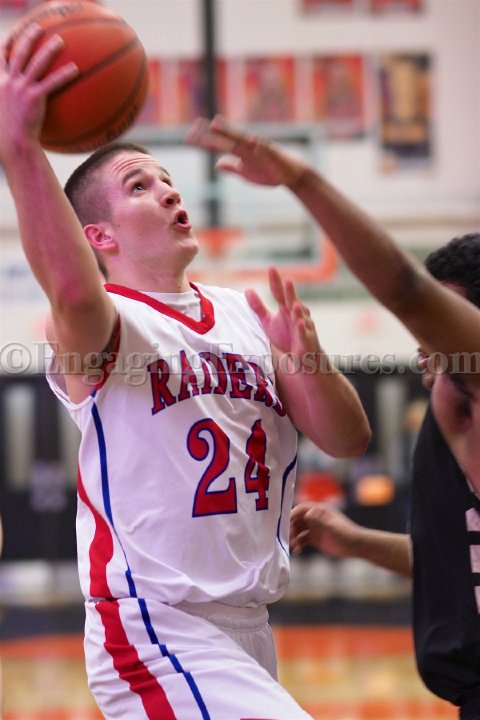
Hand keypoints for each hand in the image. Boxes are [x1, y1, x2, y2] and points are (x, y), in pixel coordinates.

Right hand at [0, 23, 77, 156]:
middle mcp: (9, 81)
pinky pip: (52, 82)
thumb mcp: (5, 114)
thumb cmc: (10, 135)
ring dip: (49, 49)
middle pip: (19, 52)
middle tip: (38, 28)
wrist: (13, 142)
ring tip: (61, 41)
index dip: (7, 45)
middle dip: (28, 37)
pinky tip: (76, 69)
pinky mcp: (34, 97)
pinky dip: (64, 74)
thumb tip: (22, 108)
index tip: (13, 37)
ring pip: (36, 62)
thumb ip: (11, 105)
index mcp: (0, 83)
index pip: (1, 58)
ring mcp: (21, 88)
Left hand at [185, 115, 308, 188]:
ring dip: (230, 132)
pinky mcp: (272, 154)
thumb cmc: (269, 172)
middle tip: (195, 126)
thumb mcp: (246, 173)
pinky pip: (265, 148)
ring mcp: (259, 149)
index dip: (203, 142)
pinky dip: (259, 144)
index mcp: (239, 152)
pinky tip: (252, 139)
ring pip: (242, 139)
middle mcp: (246, 147)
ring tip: (216, 124)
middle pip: (225, 139)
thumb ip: (232, 168)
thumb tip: (217, 164)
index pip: (218, 146)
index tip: (187, 138)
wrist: (292, 174)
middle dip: (211, 134)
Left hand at [246, 267, 319, 360]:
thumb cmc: (286, 335)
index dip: (275, 282)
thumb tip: (247, 290)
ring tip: (294, 303)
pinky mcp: (307, 339)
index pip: (279, 293)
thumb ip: (258, 307)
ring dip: (298, 310)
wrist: (302, 355)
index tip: (271, 268)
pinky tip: (300, 323)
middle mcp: (296, 313)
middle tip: (287, 280)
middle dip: (290, 292)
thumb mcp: (268, 321)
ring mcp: (303, 325)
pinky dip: (303, 328)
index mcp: (286, 308)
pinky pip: (304, 333)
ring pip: (300, 316)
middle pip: (292, 301)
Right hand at [290, 501, 359, 556]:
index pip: (302, 508)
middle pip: (298, 520)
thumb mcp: (332, 528)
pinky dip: (298, 545)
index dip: (293, 513)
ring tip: (294, 546)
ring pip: (298, 530)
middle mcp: (315, 518)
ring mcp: (314, 528)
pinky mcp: (315, 539)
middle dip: (291, 527)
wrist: (356, 546)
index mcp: (320, 510)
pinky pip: (302, 540)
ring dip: (294, 537)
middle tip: (289, 537)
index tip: (285, 521)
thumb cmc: (346, 534)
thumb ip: (319, 521)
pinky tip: (297, 551)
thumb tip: (307, 513)